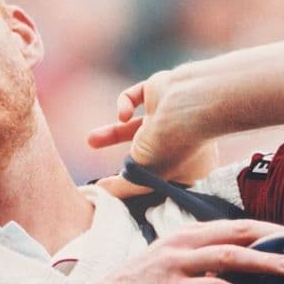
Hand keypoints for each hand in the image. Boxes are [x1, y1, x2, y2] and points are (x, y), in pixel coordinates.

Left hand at [87, 68, 216, 198]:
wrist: (193, 103)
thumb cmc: (172, 145)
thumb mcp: (143, 176)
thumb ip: (122, 187)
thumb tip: (100, 192)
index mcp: (179, 167)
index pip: (152, 178)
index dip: (134, 184)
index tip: (112, 187)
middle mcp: (174, 142)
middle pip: (140, 154)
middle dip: (120, 162)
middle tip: (99, 170)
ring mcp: (166, 116)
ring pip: (133, 126)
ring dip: (111, 133)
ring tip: (90, 141)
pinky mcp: (157, 91)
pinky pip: (135, 97)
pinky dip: (125, 104)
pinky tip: (123, 115)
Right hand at [91, 219, 283, 283]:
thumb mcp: (168, 272)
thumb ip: (198, 268)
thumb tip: (232, 275)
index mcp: (183, 237)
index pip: (233, 226)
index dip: (265, 229)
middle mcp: (181, 244)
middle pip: (236, 233)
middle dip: (273, 237)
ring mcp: (175, 266)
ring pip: (229, 256)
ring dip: (264, 260)